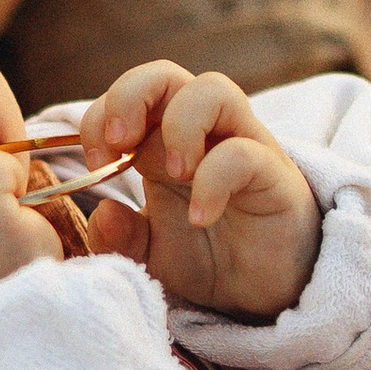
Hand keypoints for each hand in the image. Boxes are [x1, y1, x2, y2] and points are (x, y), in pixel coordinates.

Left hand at [80, 63, 323, 319]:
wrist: (267, 295)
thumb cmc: (210, 258)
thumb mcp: (150, 256)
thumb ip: (120, 240)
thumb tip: (103, 212)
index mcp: (163, 143)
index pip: (129, 97)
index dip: (101, 117)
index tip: (96, 164)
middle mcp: (201, 134)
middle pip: (165, 74)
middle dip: (130, 96)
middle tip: (119, 145)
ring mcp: (241, 146)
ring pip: (213, 89)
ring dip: (180, 123)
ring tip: (173, 173)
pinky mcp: (273, 175)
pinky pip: (245, 153)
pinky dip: (213, 180)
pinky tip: (200, 216)